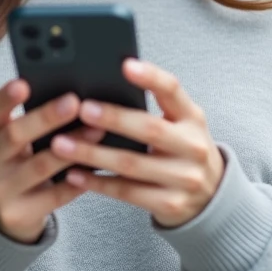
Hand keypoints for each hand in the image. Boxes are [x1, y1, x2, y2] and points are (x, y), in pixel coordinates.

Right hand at [0, 79, 104, 243]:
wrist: (4, 213)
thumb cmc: (19, 162)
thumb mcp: (14, 140)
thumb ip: (32, 118)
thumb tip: (75, 94)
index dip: (6, 97)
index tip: (24, 82)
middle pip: (14, 136)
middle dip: (45, 118)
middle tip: (74, 102)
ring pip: (38, 167)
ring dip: (71, 148)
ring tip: (97, 131)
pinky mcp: (17, 215)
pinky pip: (52, 197)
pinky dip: (75, 182)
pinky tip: (96, 169)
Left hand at [50, 59, 224, 227]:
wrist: (210, 197)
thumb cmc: (182, 150)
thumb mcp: (181, 124)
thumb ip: (156, 106)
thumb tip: (106, 85)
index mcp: (193, 117)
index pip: (173, 90)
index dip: (151, 77)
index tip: (126, 66)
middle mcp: (192, 146)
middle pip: (149, 129)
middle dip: (113, 119)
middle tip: (82, 110)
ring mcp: (183, 178)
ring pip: (131, 164)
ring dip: (93, 154)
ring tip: (61, 145)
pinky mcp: (169, 204)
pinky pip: (126, 192)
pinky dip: (97, 183)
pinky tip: (74, 174)